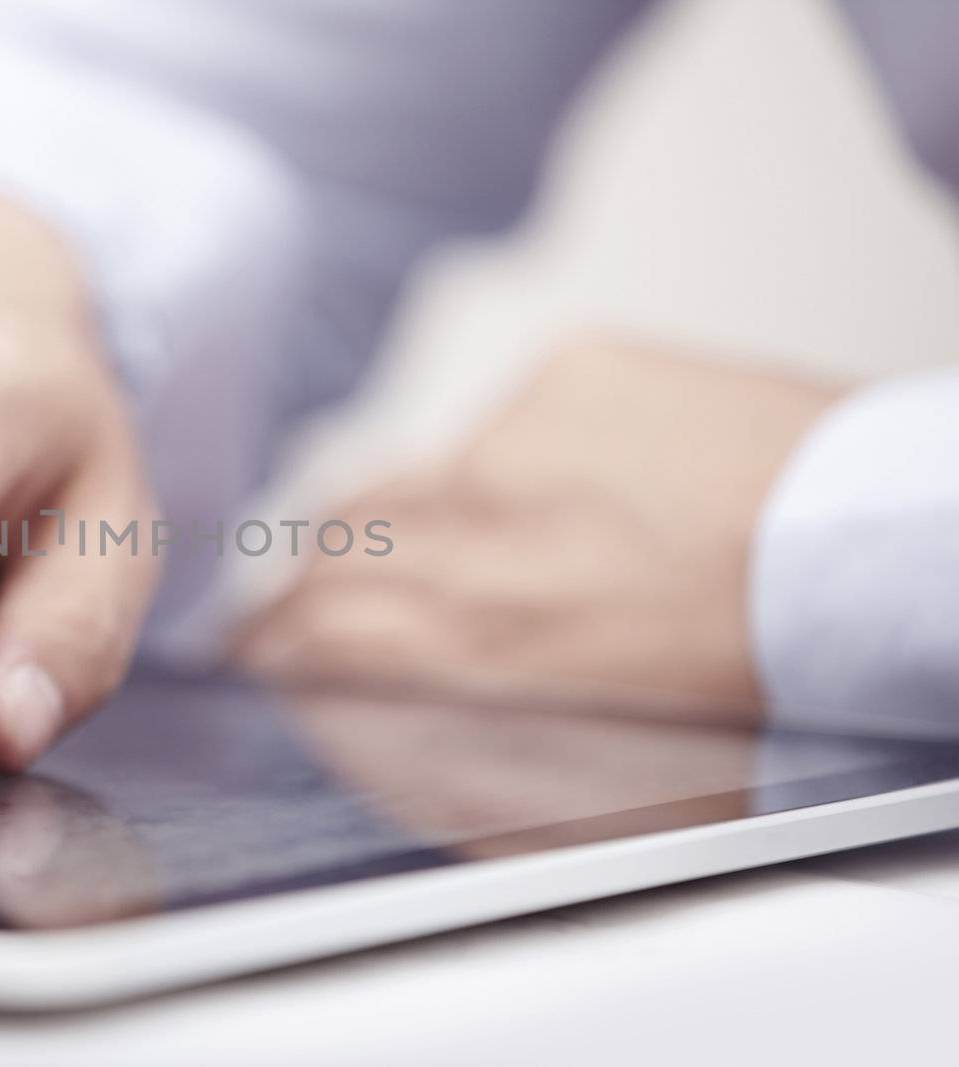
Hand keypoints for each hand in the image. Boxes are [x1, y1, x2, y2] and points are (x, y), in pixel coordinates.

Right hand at [236, 338, 840, 719]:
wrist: (879, 551)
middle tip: (288, 598)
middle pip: (333, 544)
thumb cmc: (758, 667)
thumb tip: (378, 714)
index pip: (320, 632)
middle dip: (299, 578)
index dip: (271, 641)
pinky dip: (503, 458)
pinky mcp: (566, 370)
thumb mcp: (592, 746)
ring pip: (402, 476)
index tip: (252, 645)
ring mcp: (515, 436)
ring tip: (424, 549)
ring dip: (389, 519)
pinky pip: (494, 420)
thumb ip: (466, 726)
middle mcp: (478, 532)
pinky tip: (555, 485)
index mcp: (483, 642)